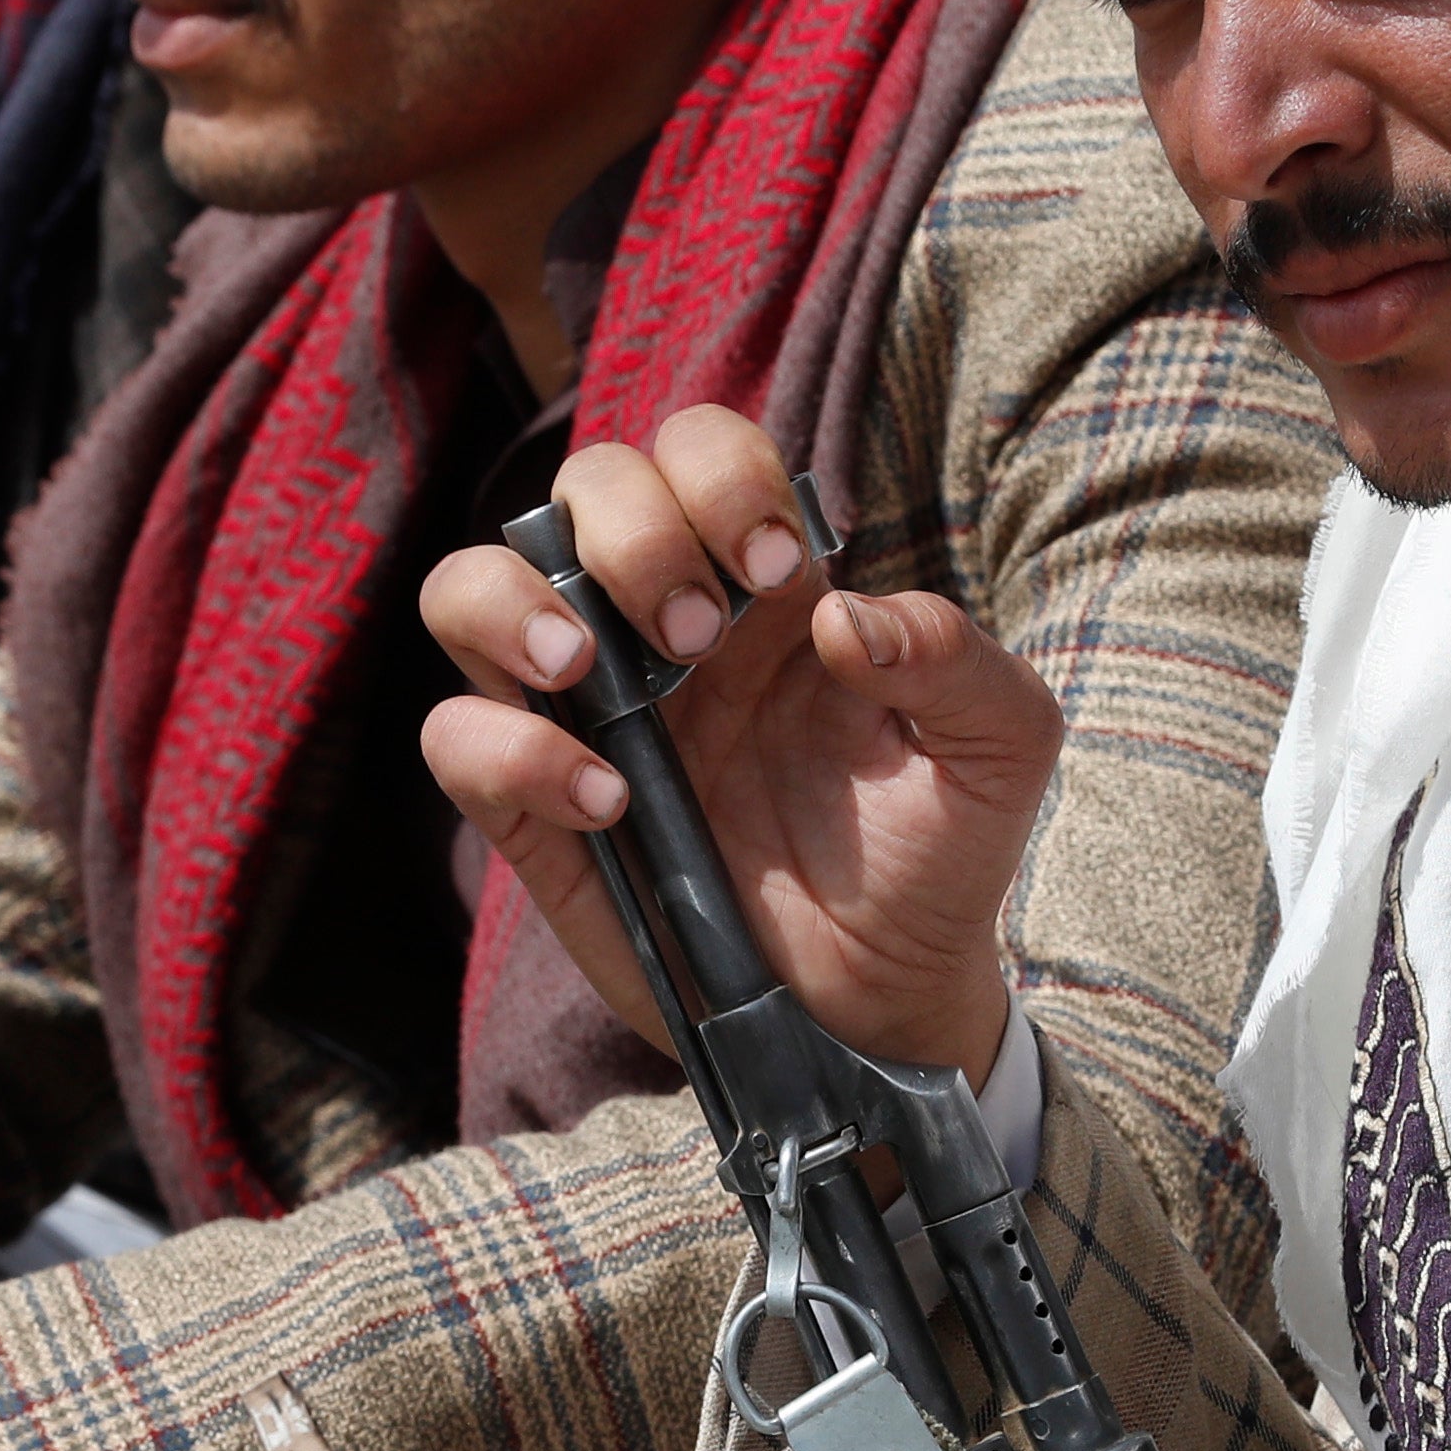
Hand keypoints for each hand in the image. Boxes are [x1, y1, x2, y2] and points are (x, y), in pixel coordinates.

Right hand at [419, 404, 1058, 1086]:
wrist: (884, 1000)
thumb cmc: (935, 855)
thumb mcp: (997, 748)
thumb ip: (951, 657)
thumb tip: (838, 612)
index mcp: (759, 587)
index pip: (698, 450)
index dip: (722, 476)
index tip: (776, 568)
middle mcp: (654, 630)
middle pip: (582, 490)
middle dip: (633, 534)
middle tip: (700, 636)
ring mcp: (582, 715)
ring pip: (463, 589)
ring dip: (511, 604)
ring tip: (586, 669)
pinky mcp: (533, 812)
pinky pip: (454, 739)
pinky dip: (510, 749)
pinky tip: (608, 803)